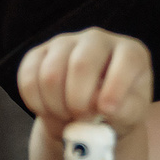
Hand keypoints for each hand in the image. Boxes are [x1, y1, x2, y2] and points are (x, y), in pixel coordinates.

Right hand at [14, 27, 151, 139]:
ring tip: (67, 119)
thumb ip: (124, 111)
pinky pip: (28, 77)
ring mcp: (65, 43)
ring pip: (51, 73)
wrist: (90, 112)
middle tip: (81, 120)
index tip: (106, 111)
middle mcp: (98, 39)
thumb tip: (103, 107)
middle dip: (78, 101)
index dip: (116, 85)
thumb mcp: (131, 115)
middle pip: (82, 64)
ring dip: (55, 106)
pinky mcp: (39, 53)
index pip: (126, 59)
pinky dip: (36, 103)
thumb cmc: (118, 110)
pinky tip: (49, 112)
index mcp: (130, 52)